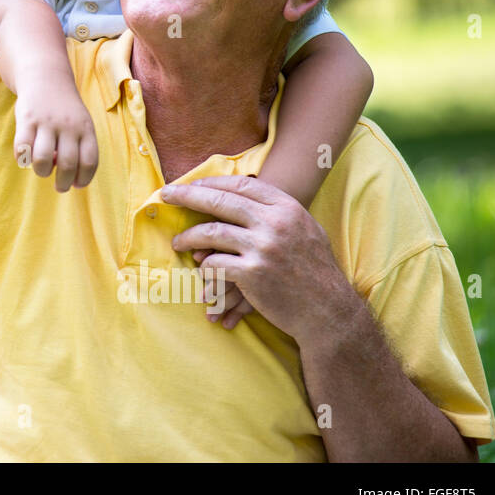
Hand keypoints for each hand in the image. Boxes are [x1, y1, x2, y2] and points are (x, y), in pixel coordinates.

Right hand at [12, 84, 98, 192]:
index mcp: (85, 128)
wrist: (46, 77)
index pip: (89, 162)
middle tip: (60, 187)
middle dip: (63, 183)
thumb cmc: (65, 109)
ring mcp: (46, 122)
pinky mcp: (26, 119)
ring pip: (43, 160)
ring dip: (42, 172)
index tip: (77, 185)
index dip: (83, 179)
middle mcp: (67, 126)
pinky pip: (23, 148)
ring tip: (43, 170)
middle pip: (67, 165)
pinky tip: (26, 159)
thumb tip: (67, 175)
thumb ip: (79, 147)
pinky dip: (23, 160)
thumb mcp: (81, 123)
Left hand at [163, 174, 355, 340]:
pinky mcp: (252, 274)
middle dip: (187, 196)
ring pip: (211, 232)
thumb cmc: (315, 271)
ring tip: (176, 242)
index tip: (191, 184)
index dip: (212, 183)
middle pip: (221, 202)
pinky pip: (214, 264)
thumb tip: (240, 195)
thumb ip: (277, 212)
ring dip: (188, 236)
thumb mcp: (304, 230)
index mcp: (288, 208)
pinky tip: (201, 270)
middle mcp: (275, 223)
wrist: (329, 311)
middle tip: (165, 195)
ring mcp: (263, 248)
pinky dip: (204, 267)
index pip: (241, 185)